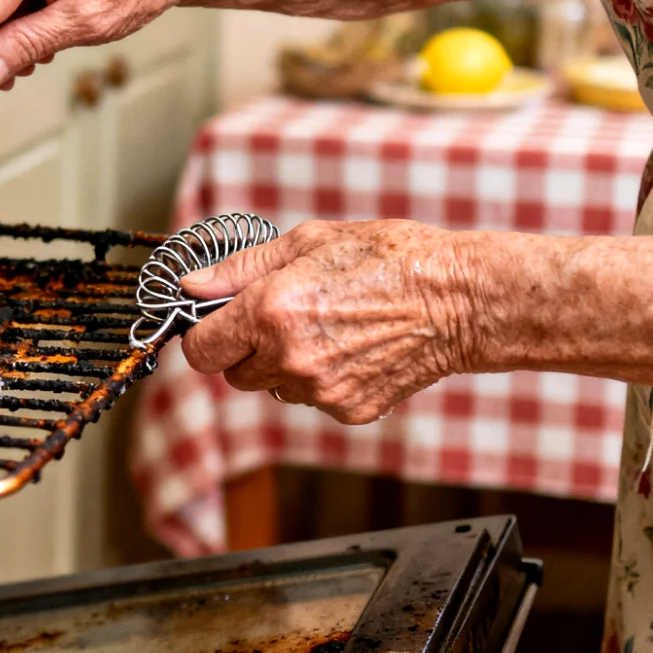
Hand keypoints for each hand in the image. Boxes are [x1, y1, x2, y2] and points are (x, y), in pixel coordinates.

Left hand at [177, 220, 479, 424]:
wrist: (460, 300)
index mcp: (269, 312)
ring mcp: (320, 391)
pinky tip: (353, 348)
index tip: (219, 321)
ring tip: (328, 326)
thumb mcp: (307, 242)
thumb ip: (240, 269)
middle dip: (247, 348)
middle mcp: (289, 358)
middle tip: (283, 316)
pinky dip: (322, 379)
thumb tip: (191, 289)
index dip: (205, 335)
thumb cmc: (388, 258)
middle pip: (234, 374)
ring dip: (284, 365)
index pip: (200, 350)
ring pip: (274, 387)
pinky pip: (313, 400)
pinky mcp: (349, 411)